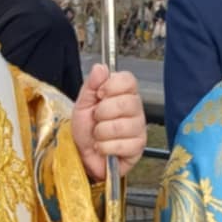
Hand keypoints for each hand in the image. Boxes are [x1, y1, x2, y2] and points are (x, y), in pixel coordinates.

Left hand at [73, 64, 145, 181]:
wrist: (83, 154)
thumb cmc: (86, 128)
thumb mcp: (83, 103)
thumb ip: (91, 85)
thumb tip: (100, 68)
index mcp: (124, 93)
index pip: (128, 80)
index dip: (111, 86)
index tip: (99, 95)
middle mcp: (136, 109)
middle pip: (126, 102)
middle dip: (102, 112)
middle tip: (96, 119)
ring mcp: (139, 128)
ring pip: (121, 126)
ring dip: (101, 132)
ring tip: (98, 135)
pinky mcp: (138, 147)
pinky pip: (121, 144)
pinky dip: (105, 147)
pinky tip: (103, 147)